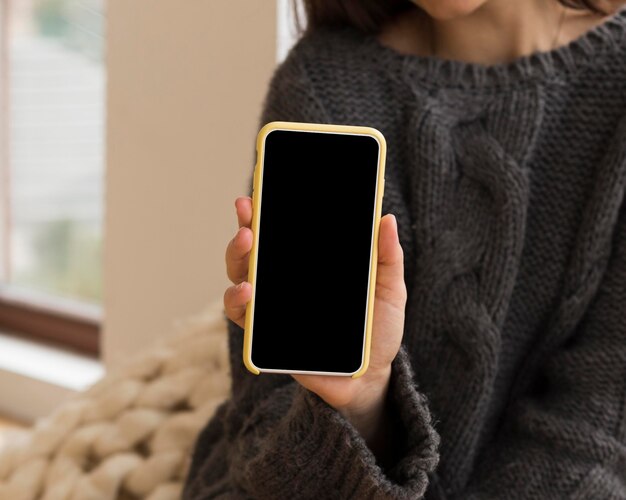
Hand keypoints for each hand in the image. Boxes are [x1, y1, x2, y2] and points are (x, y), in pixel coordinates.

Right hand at [224, 196, 406, 437]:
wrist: (370, 378)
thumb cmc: (377, 332)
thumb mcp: (389, 291)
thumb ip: (387, 257)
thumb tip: (385, 218)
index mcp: (310, 266)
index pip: (282, 232)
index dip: (267, 211)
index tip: (259, 192)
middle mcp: (285, 283)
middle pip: (254, 250)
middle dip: (245, 227)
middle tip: (249, 213)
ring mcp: (273, 308)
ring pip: (240, 276)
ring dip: (237, 258)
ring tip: (247, 245)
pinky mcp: (266, 336)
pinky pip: (242, 316)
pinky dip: (238, 302)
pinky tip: (248, 293)